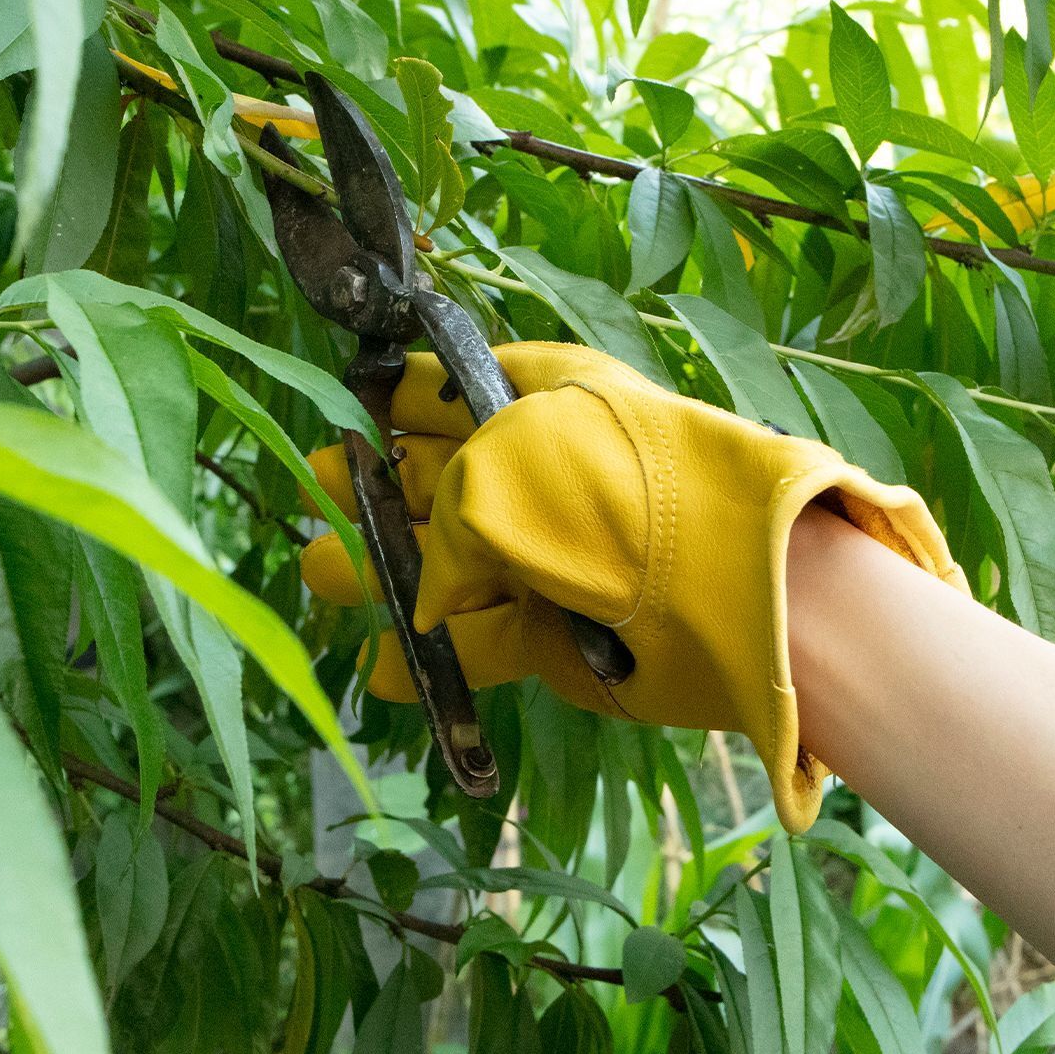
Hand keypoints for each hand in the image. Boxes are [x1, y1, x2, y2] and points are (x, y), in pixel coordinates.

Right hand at [301, 341, 964, 829]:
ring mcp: (559, 556)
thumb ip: (446, 518)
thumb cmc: (620, 488)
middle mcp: (551, 472)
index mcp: (548, 400)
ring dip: (389, 570)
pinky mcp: (566, 631)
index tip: (346, 406)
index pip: (459, 388)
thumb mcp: (507, 464)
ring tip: (322, 575)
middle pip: (446, 477)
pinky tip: (390, 665)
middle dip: (377, 485)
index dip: (399, 398)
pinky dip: (443, 653)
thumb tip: (425, 588)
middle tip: (318, 487)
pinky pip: (490, 639)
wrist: (736, 588)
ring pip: (455, 564)